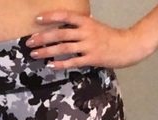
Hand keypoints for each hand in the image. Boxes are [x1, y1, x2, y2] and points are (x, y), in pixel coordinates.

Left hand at [26, 10, 151, 69]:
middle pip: (60, 33)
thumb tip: (66, 26)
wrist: (128, 46)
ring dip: (47, 51)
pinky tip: (50, 65)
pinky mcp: (91, 59)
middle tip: (29, 42)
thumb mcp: (95, 27)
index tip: (36, 20)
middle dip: (43, 38)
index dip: (50, 17)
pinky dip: (60, 64)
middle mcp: (86, 32)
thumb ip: (81, 26)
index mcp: (86, 22)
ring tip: (35, 54)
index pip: (65, 16)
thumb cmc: (110, 37)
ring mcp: (88, 46)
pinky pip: (73, 62)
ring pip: (63, 48)